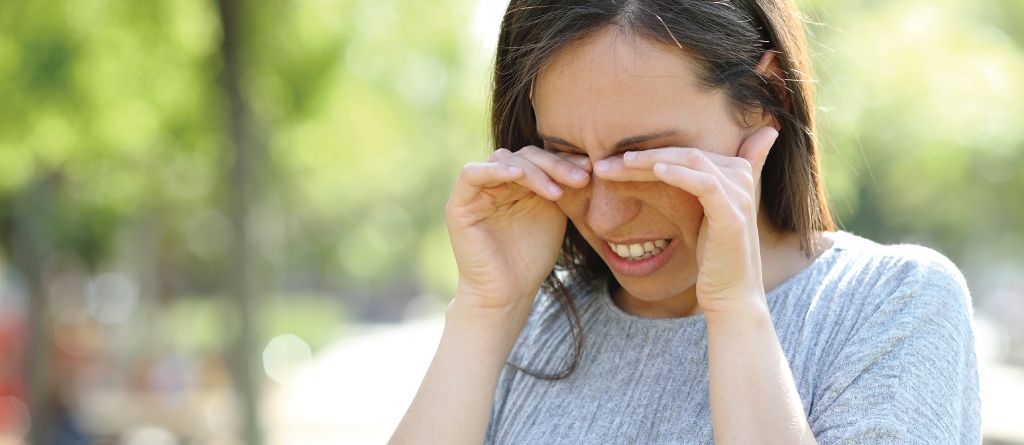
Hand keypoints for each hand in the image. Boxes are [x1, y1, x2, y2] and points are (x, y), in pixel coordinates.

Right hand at [446, 146, 591, 314]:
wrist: (508, 293)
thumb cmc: (532, 258)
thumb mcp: (554, 214)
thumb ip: (560, 185)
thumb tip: (587, 159)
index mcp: (517, 183)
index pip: (540, 158)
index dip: (564, 160)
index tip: (591, 168)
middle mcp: (495, 182)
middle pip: (524, 155)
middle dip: (555, 165)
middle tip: (581, 178)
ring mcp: (476, 192)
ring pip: (503, 160)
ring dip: (534, 171)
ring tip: (558, 191)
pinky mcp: (459, 205)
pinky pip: (472, 175)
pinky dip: (496, 170)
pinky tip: (520, 177)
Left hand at [592, 127, 778, 312]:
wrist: (731, 296)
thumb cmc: (711, 259)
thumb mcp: (702, 217)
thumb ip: (695, 189)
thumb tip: (665, 174)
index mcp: (735, 173)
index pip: (685, 152)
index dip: (650, 151)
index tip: (611, 160)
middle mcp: (741, 177)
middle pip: (686, 153)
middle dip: (643, 155)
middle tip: (604, 163)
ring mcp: (739, 196)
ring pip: (691, 161)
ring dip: (651, 160)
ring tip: (619, 164)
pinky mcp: (732, 215)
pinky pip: (704, 184)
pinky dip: (679, 174)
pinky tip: (655, 172)